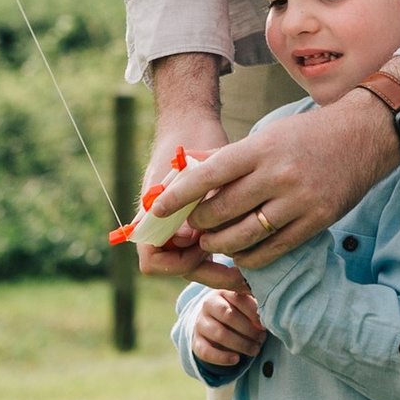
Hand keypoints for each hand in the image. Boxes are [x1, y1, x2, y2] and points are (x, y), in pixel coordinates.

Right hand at [134, 56, 229, 281]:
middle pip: (179, 269)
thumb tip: (189, 239)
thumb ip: (190, 201)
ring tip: (248, 272)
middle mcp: (163, 227)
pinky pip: (206, 249)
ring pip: (195, 263)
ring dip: (218, 268)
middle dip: (207, 273)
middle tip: (240, 275)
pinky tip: (249, 251)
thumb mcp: (192, 172)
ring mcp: (180, 226)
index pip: (152, 261)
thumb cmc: (189, 142)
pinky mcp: (197, 222)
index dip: (177, 262)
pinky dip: (224, 253)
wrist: (191, 123)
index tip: (202, 246)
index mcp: (151, 216)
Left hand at [155, 93, 399, 267]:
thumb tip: (189, 175)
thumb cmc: (308, 135)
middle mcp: (278, 175)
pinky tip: (243, 253)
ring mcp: (299, 200)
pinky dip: (251, 256)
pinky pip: (273, 249)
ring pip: (244, 236)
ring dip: (222, 245)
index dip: (179, 196)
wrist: (365, 135)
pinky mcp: (317, 220)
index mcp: (260, 149)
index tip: (159, 210)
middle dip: (201, 225)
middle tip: (194, 228)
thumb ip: (231, 158)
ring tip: (215, 243)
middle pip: (222, 211)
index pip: (208, 175)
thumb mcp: (266, 136)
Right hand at [189, 279, 268, 371]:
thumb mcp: (245, 306)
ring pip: (219, 333)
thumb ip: (255, 307)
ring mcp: (200, 324)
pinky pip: (206, 351)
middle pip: (229, 315)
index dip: (253, 312)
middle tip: (262, 338)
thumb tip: (270, 315)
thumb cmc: (238, 313)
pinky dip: (222, 358)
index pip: (238, 298)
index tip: (265, 323)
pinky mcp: (196, 342)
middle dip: (249, 329)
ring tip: (255, 350)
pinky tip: (236, 359)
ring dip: (240, 344)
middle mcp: (208, 305)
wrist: (215, 325)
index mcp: (222, 292)